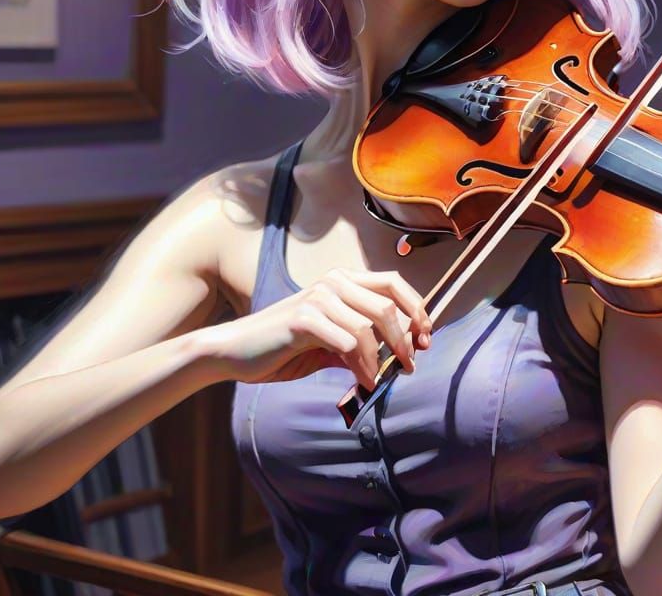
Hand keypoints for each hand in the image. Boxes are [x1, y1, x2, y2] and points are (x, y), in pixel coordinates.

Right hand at [202, 268, 432, 388]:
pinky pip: (348, 342)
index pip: (393, 282)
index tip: (426, 337)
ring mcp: (318, 298)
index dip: (416, 308)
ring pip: (370, 325)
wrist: (235, 353)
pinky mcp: (303, 319)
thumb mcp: (329, 343)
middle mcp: (332, 282)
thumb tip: (399, 356)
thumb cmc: (283, 348)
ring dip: (383, 358)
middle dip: (406, 337)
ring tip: (382, 379)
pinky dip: (362, 366)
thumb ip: (360, 343)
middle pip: (387, 303)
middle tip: (410, 364)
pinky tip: (362, 381)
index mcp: (342, 280)